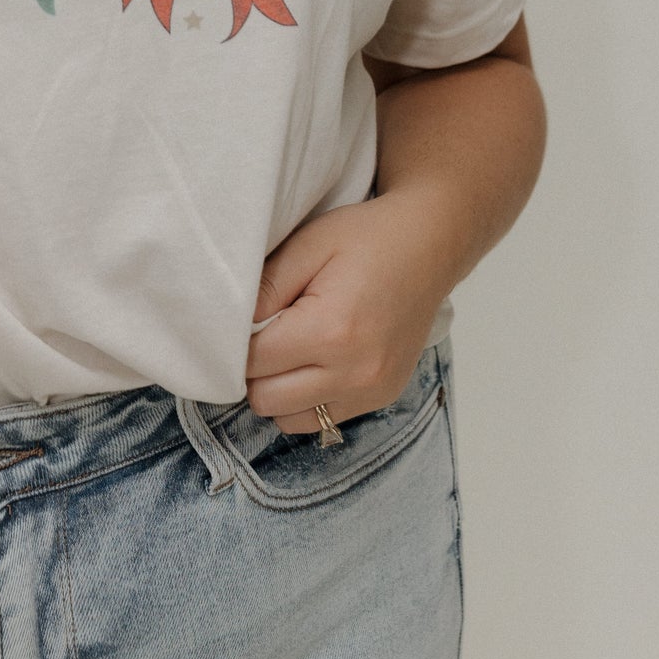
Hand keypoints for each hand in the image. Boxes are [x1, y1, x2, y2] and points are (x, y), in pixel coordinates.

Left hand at [244, 190, 453, 434]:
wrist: (428, 246)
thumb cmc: (364, 238)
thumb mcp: (306, 245)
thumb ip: (264, 288)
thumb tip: (230, 328)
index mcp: (331, 331)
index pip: (253, 362)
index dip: (237, 343)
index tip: (241, 323)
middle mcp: (355, 371)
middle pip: (266, 399)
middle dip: (254, 370)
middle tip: (264, 335)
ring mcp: (373, 390)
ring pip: (292, 420)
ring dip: (278, 391)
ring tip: (287, 351)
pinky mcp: (383, 397)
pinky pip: (324, 420)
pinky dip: (307, 399)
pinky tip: (313, 363)